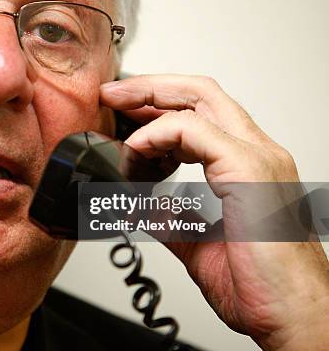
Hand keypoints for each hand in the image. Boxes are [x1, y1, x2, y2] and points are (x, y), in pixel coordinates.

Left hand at [101, 74, 328, 350]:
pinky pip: (194, 130)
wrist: (293, 317)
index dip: (158, 103)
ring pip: (200, 97)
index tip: (122, 111)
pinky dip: (158, 133)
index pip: (200, 111)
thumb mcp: (196, 242)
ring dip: (150, 99)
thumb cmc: (260, 285)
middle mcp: (255, 152)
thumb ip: (170, 218)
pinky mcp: (249, 171)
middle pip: (199, 92)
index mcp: (246, 166)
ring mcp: (256, 158)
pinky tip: (137, 150)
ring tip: (117, 108)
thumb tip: (141, 205)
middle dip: (149, 87)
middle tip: (111, 94)